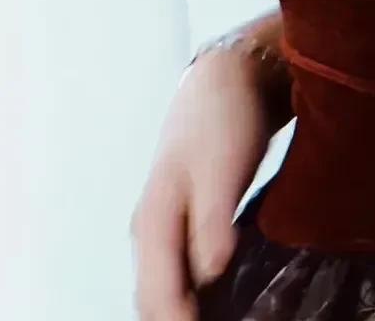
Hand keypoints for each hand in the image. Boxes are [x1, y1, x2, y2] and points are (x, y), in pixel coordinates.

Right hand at [129, 43, 273, 318]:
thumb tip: (209, 275)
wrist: (226, 79)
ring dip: (180, 312)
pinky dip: (190, 300)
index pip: (159, 298)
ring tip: (219, 319)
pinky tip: (217, 306)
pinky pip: (175, 278)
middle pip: (152, 302)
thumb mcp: (222, 169)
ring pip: (161, 292)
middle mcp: (148, 232)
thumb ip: (213, 222)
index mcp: (152, 222)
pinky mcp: (179, 225)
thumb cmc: (225, 121)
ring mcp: (161, 228)